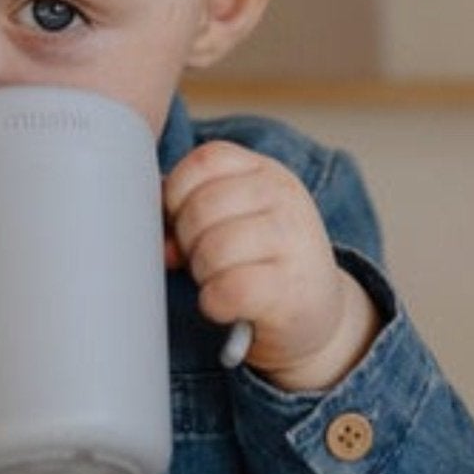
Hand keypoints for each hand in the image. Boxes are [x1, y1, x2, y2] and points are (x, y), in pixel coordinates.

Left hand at [163, 142, 380, 391]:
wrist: (315, 312)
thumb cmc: (259, 262)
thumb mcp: (232, 221)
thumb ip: (189, 211)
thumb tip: (158, 235)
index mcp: (265, 172)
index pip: (204, 161)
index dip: (177, 194)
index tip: (183, 222)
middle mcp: (285, 198)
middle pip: (201, 207)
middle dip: (187, 241)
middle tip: (202, 261)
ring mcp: (295, 241)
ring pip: (212, 250)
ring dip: (202, 274)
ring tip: (219, 281)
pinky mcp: (292, 289)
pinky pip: (229, 290)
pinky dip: (214, 303)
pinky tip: (225, 305)